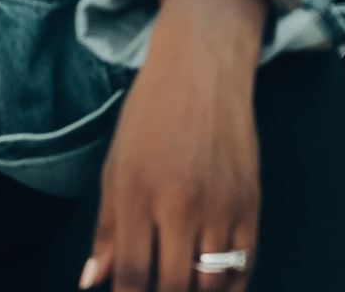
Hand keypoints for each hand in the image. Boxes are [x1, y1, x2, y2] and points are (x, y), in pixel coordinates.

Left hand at [83, 0, 264, 291]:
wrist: (201, 74)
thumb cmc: (148, 120)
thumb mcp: (114, 168)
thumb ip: (106, 231)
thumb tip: (91, 282)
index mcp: (137, 194)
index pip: (131, 274)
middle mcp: (180, 205)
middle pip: (174, 287)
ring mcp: (222, 209)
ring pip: (213, 286)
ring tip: (179, 290)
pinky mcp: (252, 208)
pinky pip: (245, 269)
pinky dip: (227, 289)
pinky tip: (211, 290)